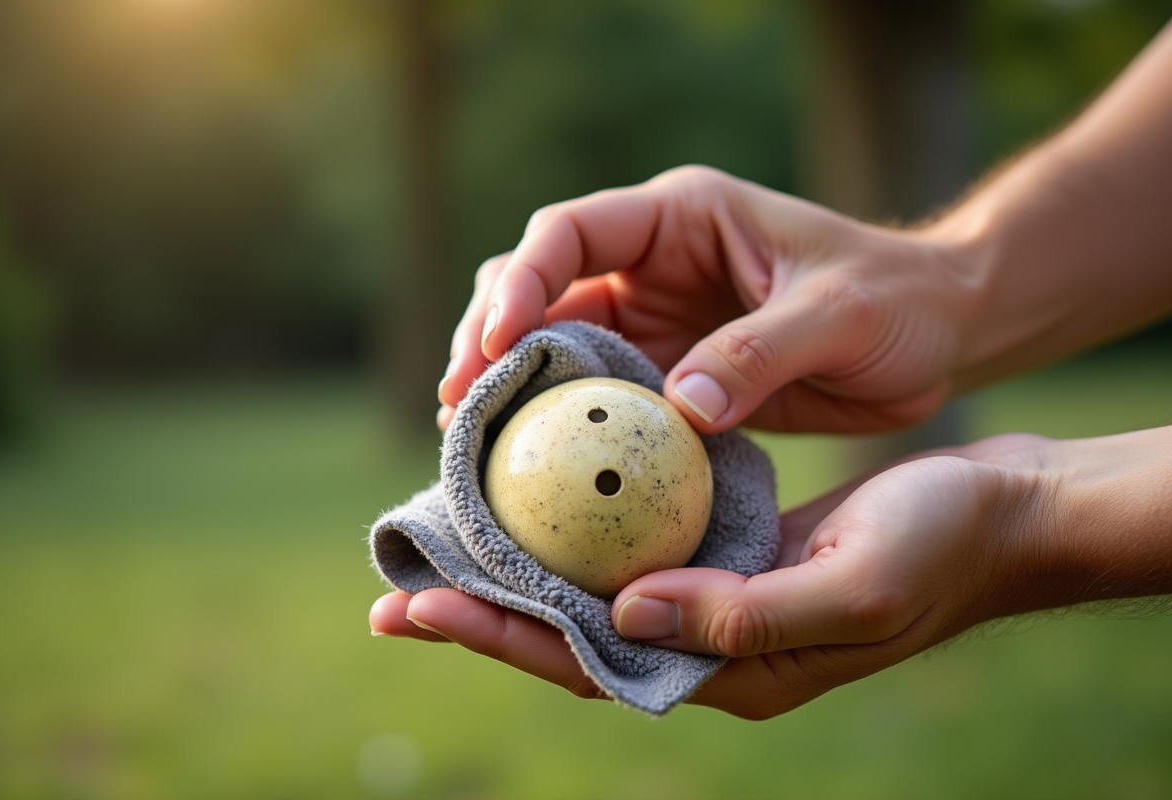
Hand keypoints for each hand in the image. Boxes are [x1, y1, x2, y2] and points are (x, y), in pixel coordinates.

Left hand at [370, 428, 1171, 718]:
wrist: (1003, 514)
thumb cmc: (943, 548)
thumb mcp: (856, 586)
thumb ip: (746, 615)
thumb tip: (628, 611)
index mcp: (732, 671)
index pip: (591, 665)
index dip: (501, 637)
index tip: (418, 604)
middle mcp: (710, 643)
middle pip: (573, 637)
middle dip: (483, 614)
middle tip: (395, 590)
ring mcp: (716, 599)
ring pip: (594, 593)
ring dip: (521, 573)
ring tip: (445, 544)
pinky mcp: (729, 552)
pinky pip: (633, 548)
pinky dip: (578, 529)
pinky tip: (540, 500)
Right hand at [437, 166, 976, 433]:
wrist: (935, 333)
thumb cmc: (898, 304)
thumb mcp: (839, 315)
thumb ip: (759, 354)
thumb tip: (678, 409)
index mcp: (682, 218)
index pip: (572, 230)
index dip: (522, 281)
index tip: (495, 343)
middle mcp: (651, 263)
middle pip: (537, 284)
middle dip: (487, 337)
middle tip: (456, 403)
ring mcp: (651, 317)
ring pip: (550, 342)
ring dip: (508, 386)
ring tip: (467, 437)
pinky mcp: (663, 370)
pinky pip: (592, 396)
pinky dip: (557, 425)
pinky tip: (529, 466)